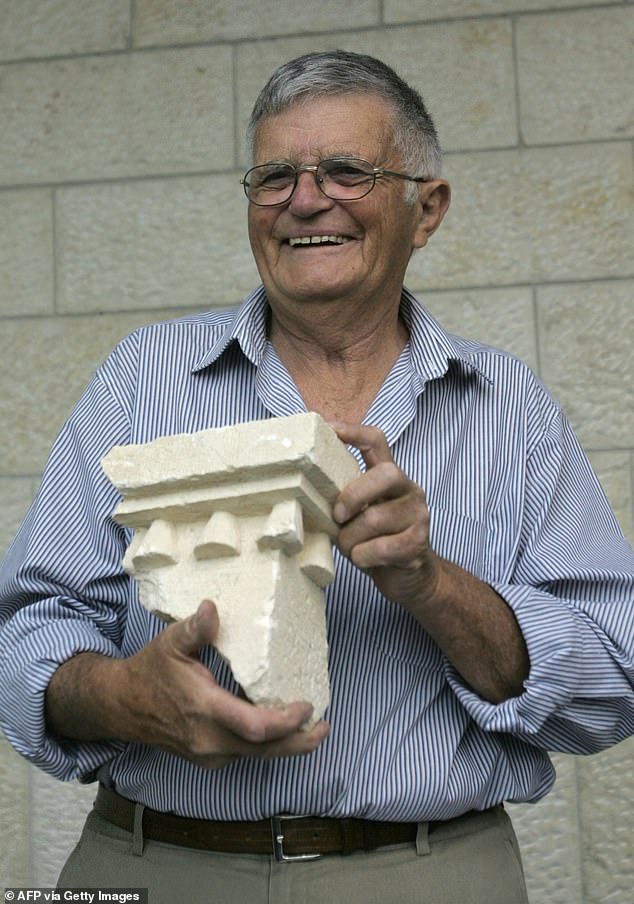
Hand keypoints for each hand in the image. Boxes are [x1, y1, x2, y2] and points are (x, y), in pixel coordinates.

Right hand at [117, 599, 328, 768]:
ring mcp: (207, 754)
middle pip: (265, 750)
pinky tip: (279, 729)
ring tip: (311, 727)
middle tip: (325, 725)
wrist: (122, 706)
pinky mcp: (207, 759)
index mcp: (203, 708)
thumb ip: (195, 629)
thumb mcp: (170, 643)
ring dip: (286, 745)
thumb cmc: (150, 671)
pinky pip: (244, 756)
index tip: (307, 705)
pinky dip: (265, 745)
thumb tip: (211, 608)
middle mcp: (208, 739)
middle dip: (300, 741)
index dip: (287, 721)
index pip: (255, 727)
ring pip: (256, 757)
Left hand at [330, 422, 439, 613]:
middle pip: (386, 474)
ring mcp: (418, 515)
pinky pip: (382, 547)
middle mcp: (409, 490)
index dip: (353, 431)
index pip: (377, 441)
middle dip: (354, 495)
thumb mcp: (357, 514)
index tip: (328, 429)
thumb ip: (343, 498)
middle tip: (338, 516)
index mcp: (391, 477)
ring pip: (375, 518)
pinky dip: (364, 556)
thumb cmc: (374, 540)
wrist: (409, 577)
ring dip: (351, 538)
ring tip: (349, 547)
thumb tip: (303, 489)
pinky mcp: (418, 543)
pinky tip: (364, 558)